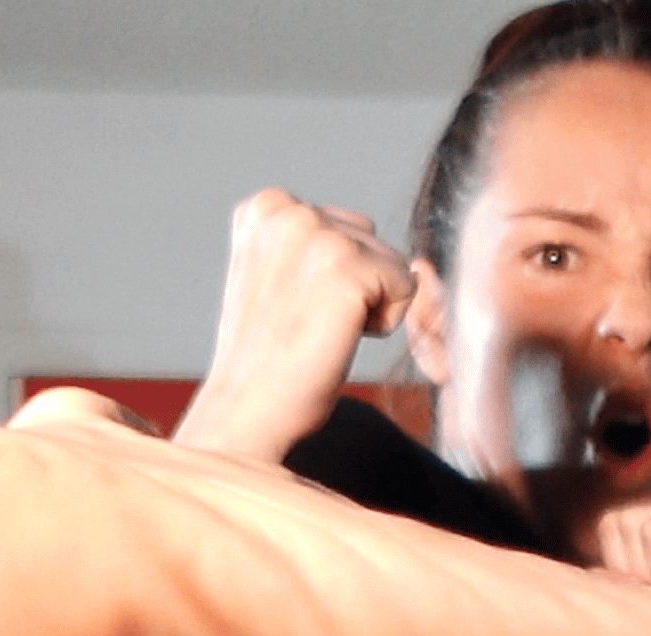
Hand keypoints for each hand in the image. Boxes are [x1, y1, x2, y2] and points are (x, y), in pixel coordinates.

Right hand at [174, 188, 415, 461]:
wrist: (245, 413)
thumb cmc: (264, 361)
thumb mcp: (274, 277)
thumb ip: (304, 245)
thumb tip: (361, 237)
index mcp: (265, 207)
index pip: (342, 228)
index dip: (329, 281)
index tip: (292, 311)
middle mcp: (287, 208)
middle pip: (368, 239)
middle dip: (353, 287)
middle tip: (306, 327)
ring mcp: (318, 234)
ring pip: (389, 262)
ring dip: (367, 306)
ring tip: (318, 333)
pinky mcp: (348, 268)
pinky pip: (404, 286)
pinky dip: (383, 324)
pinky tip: (337, 340)